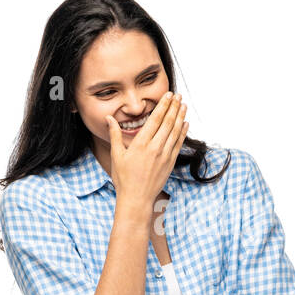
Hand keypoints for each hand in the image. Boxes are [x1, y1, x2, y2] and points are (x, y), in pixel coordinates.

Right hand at [106, 92, 188, 209]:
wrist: (136, 199)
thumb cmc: (124, 178)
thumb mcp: (116, 155)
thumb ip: (115, 134)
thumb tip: (109, 118)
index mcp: (141, 144)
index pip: (155, 119)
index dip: (163, 105)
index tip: (168, 95)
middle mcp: (155, 148)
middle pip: (168, 122)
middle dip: (174, 107)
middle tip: (178, 96)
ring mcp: (164, 156)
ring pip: (175, 131)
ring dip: (180, 117)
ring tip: (183, 106)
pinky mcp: (170, 163)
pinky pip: (178, 144)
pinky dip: (183, 132)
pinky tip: (185, 124)